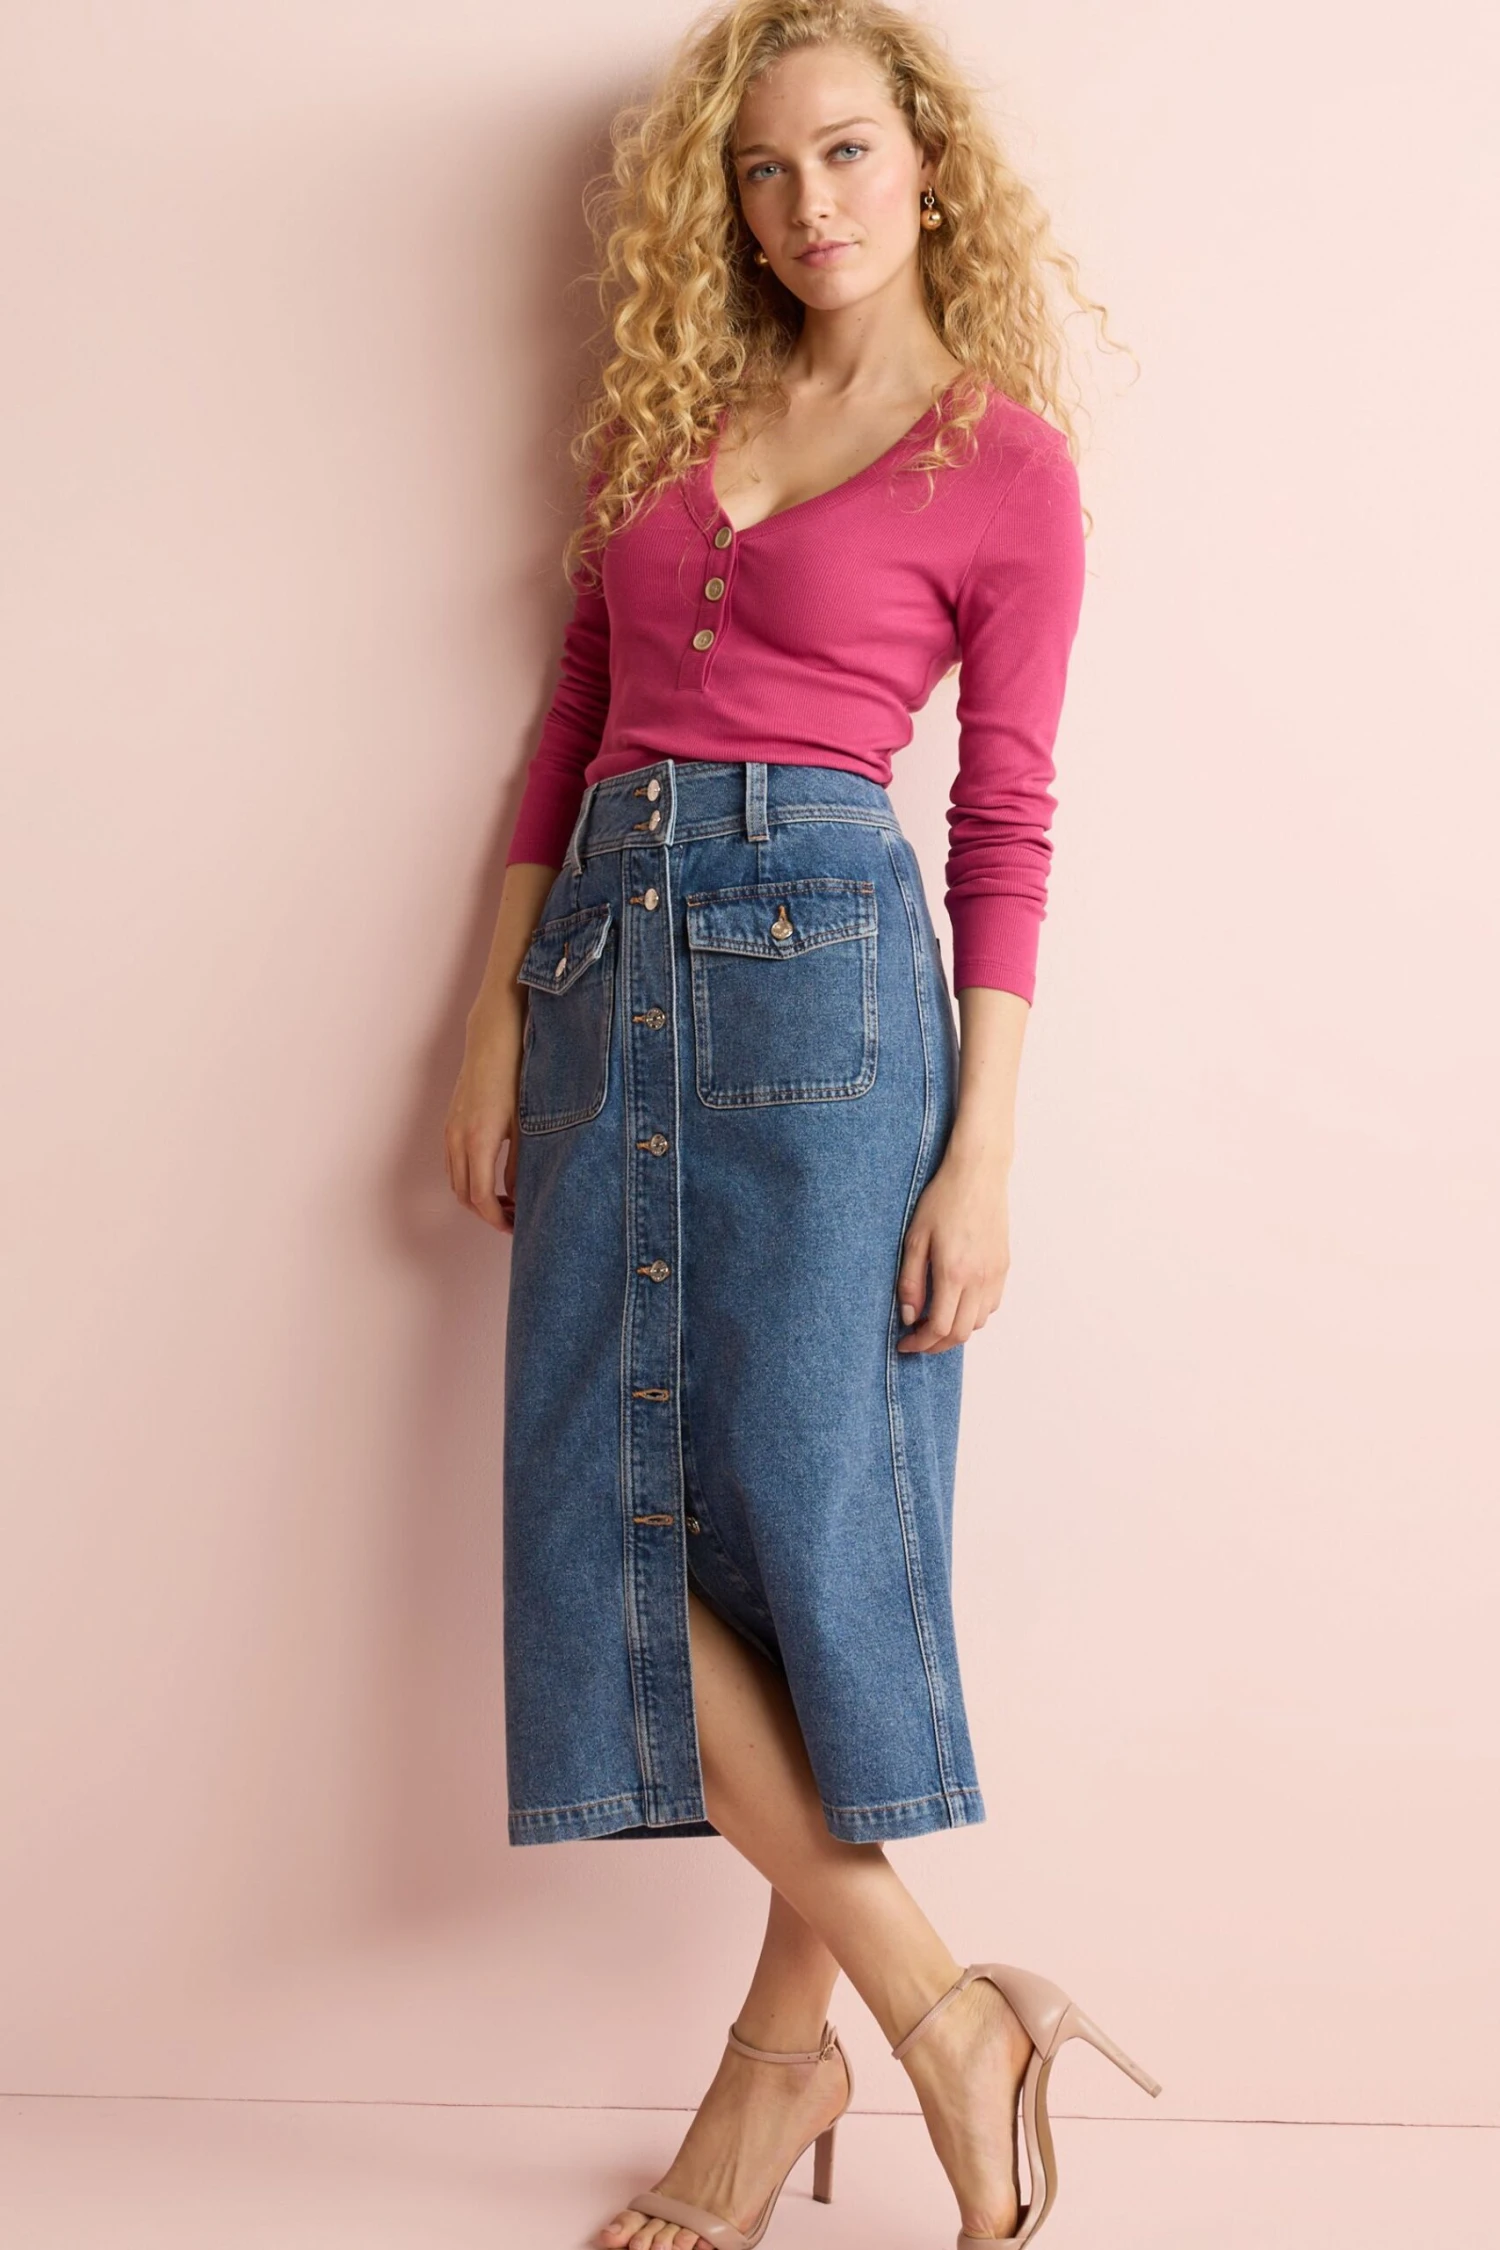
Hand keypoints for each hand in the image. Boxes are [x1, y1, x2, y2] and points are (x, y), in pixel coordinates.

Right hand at [444, 992, 525, 1231]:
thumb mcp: (526, 1123)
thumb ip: (521, 1164)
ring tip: (507, 1203)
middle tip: (515, 1220)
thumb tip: (519, 1197)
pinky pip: (453, 1164)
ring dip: (476, 1199)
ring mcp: (450, 1129)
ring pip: (456, 1181)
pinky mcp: (451, 1122)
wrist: (493, 1036)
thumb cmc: (516, 1074)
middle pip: (464, 1195)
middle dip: (487, 1214)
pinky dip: (469, 1180)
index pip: (480, 1198)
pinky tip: (493, 1178)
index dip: (496, 1219)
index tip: (515, 1228)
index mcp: (478, 1140)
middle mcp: (457, 1138)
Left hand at [894, 1139, 1011, 1352]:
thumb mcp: (914, 1239)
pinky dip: (973, 1314)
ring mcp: (995, 1274)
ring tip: (934, 1319)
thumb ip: (910, 1281)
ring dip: (956, 1329)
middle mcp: (979, 1279)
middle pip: (961, 1333)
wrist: (978, 1175)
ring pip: (978, 1322)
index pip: (939, 1328)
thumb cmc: (942, 1200)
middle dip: (936, 1345)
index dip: (920, 1343)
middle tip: (917, 1340)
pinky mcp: (1004, 1266)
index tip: (905, 1343)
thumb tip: (909, 1316)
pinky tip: (956, 1301)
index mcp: (953, 1273)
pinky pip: (991, 1305)